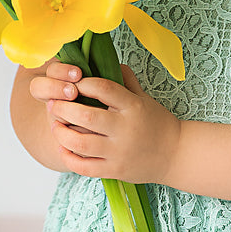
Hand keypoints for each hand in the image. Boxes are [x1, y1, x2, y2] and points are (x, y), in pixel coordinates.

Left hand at [33, 61, 180, 184]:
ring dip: (61, 133)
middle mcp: (125, 129)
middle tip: (53, 103)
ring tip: (55, 125)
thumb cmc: (158, 123)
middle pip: (85, 117)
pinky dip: (68, 157)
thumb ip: (125, 80)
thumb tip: (107, 60)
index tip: (73, 82)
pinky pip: (83, 167)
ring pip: (79, 143)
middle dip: (63, 108)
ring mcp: (119, 152)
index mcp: (133, 107)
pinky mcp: (114, 171)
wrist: (176, 155)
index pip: (103, 88)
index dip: (83, 83)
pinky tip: (63, 147)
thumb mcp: (145, 98)